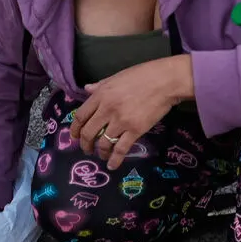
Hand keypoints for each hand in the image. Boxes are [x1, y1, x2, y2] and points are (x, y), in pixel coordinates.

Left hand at [73, 55, 194, 168]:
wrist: (165, 81)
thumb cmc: (142, 75)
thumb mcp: (116, 77)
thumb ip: (99, 86)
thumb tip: (86, 89)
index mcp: (101, 95)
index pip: (81, 115)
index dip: (75, 129)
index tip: (74, 136)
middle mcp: (107, 109)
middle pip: (89, 132)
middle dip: (85, 144)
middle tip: (86, 149)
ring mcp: (120, 121)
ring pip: (103, 143)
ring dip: (100, 152)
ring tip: (101, 155)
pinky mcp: (135, 130)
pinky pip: (120, 149)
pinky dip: (114, 160)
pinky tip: (112, 165)